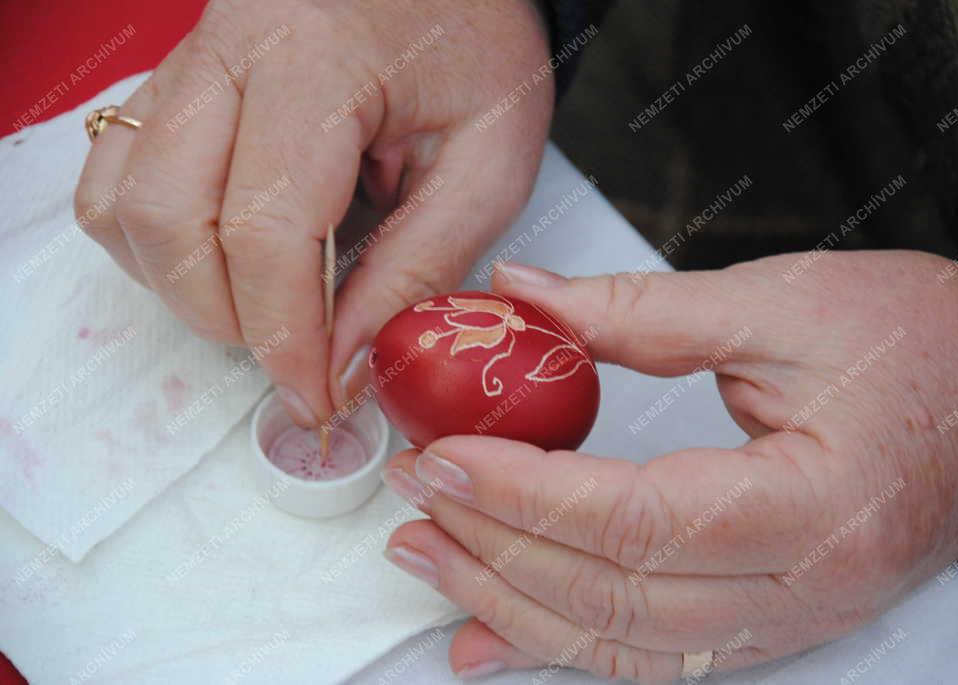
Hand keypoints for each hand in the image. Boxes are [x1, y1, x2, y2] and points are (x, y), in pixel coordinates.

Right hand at [74, 0, 553, 425]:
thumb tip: (345, 367)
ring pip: (122, 204)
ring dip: (182, 285)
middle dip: (229, 319)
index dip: (285, 337)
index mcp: (318, 62)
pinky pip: (118, 175)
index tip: (318, 398)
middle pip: (168, 221)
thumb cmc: (481, 52)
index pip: (265, 229)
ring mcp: (189, 59)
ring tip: (266, 301)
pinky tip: (225, 254)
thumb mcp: (489, 164)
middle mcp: (229, 50)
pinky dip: (155, 242)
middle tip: (299, 351)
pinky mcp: (176, 77)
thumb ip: (420, 268)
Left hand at [381, 253, 957, 682]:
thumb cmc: (923, 344)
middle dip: (495, 548)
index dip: (522, 493)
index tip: (444, 456)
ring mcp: (786, 616)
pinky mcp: (768, 614)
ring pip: (620, 643)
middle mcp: (801, 585)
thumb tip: (527, 298)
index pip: (631, 522)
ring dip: (511, 604)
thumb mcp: (780, 302)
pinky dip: (562, 645)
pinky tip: (494, 636)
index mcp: (812, 505)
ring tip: (430, 556)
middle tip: (415, 496)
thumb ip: (638, 310)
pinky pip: (650, 653)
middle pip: (613, 595)